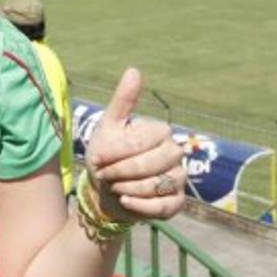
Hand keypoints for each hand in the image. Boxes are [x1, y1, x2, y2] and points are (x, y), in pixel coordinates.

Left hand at [85, 68, 184, 221]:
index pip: (142, 142)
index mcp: (160, 131)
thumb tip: (134, 70)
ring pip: (158, 185)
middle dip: (122, 171)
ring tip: (114, 186)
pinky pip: (165, 206)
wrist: (105, 191)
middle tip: (104, 174)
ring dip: (129, 188)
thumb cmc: (107, 156)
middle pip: (152, 163)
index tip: (97, 158)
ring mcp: (179, 178)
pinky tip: (125, 200)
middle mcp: (175, 153)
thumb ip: (123, 101)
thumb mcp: (108, 128)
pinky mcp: (177, 202)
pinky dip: (141, 206)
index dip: (116, 153)